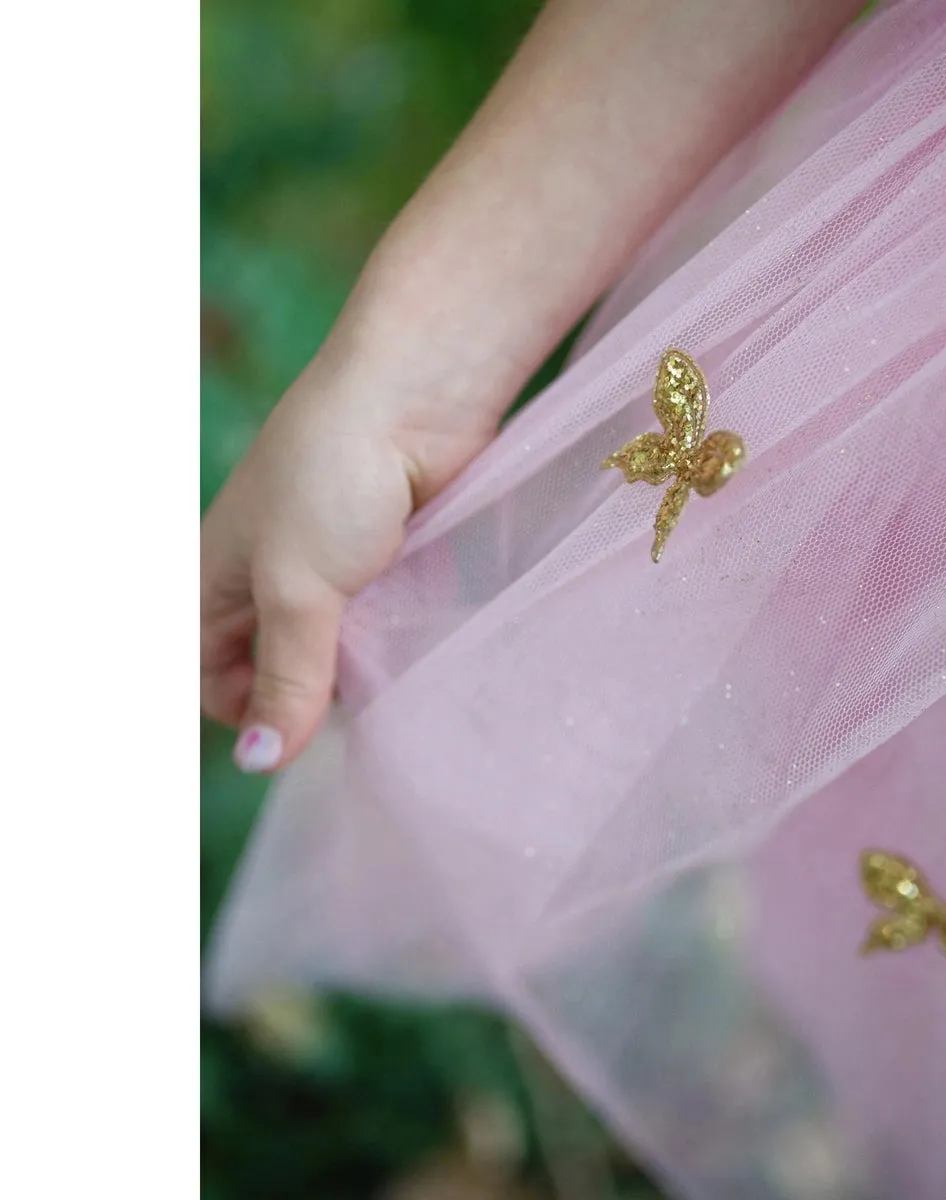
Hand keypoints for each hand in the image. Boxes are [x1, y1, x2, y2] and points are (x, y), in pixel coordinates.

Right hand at [200, 333, 498, 772]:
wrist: (418, 394)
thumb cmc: (331, 478)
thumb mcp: (295, 585)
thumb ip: (286, 673)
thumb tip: (262, 761)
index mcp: (216, 574)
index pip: (208, 670)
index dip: (244, 709)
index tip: (297, 728)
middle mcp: (270, 570)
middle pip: (274, 661)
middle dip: (305, 692)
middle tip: (352, 708)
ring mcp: (333, 561)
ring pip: (335, 643)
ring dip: (357, 667)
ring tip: (390, 682)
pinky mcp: (389, 553)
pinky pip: (383, 616)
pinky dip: (395, 636)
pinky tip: (420, 650)